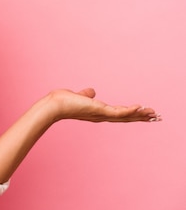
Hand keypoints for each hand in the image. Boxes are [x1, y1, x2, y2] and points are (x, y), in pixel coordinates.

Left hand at [46, 88, 161, 122]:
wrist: (53, 106)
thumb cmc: (62, 102)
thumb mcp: (78, 96)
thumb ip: (86, 95)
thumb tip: (91, 91)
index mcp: (97, 112)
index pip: (118, 113)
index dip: (131, 113)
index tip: (143, 112)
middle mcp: (101, 116)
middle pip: (125, 117)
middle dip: (141, 117)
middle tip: (156, 116)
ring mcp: (101, 114)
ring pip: (125, 115)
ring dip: (140, 114)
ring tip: (153, 113)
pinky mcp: (99, 110)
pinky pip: (118, 111)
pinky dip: (129, 110)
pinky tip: (139, 107)